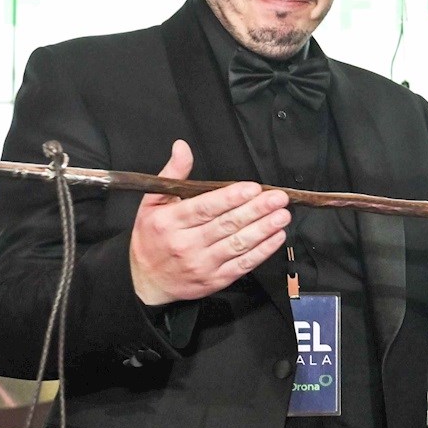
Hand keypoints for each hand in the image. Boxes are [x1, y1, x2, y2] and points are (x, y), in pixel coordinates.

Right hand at [129, 140, 290, 306]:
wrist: (145, 280)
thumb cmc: (151, 237)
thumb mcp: (151, 203)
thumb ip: (172, 174)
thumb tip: (182, 148)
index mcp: (170, 222)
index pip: (205, 208)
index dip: (231, 197)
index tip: (253, 188)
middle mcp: (186, 244)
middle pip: (226, 225)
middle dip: (256, 210)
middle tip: (277, 198)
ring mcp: (202, 264)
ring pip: (238, 245)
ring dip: (264, 229)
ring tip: (281, 215)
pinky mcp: (215, 280)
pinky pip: (243, 265)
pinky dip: (262, 251)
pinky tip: (275, 237)